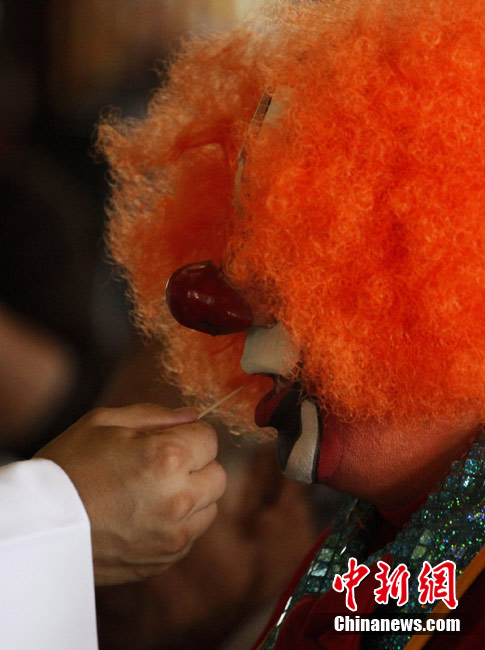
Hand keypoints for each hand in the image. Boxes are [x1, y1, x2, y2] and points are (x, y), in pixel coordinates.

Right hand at [35, 404, 225, 584]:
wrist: (39, 527)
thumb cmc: (68, 467)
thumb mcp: (105, 423)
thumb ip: (156, 416)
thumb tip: (192, 416)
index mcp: (167, 458)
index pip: (210, 439)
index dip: (190, 435)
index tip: (169, 440)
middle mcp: (179, 499)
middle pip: (218, 475)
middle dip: (197, 465)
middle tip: (162, 465)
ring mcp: (174, 535)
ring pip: (210, 507)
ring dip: (192, 496)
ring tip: (152, 492)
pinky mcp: (165, 560)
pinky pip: (191, 535)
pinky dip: (178, 523)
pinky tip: (145, 515)